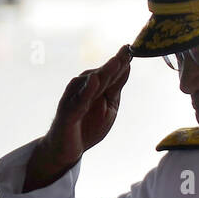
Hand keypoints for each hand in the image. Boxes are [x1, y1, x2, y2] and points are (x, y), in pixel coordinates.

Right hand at [22, 45, 132, 191]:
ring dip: (103, 72)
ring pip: (90, 85)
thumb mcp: (108, 107)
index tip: (132, 48)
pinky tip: (95, 82)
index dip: (121, 61)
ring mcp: (74, 100)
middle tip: (127, 51)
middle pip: (101, 75)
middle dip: (114, 64)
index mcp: (94, 87)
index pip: (110, 73)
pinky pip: (78, 101)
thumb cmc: (87, 126)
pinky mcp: (67, 113)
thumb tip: (127, 66)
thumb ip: (115, 87)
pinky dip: (87, 91)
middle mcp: (82, 89)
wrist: (66, 150)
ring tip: (116, 62)